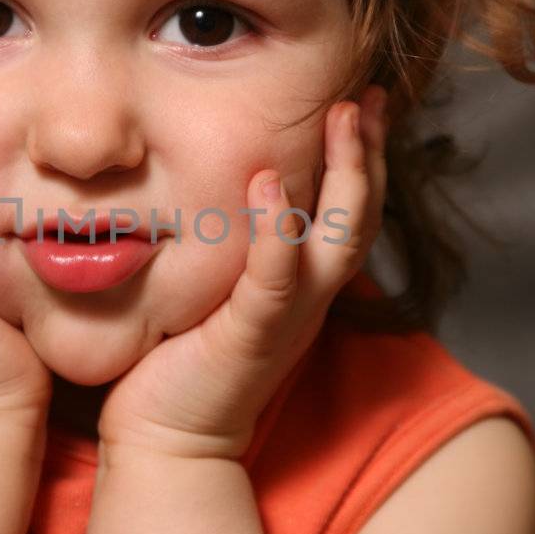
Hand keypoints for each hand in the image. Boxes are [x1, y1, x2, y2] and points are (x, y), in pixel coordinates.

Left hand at [96, 88, 388, 459]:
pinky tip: (266, 184)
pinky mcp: (250, 337)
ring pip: (336, 239)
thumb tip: (217, 181)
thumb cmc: (178, 360)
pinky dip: (277, 232)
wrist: (164, 439)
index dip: (362, 156)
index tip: (362, 99)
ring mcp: (286, 317)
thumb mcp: (213, 285)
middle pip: (360, 215)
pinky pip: (276, 280)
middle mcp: (307, 296)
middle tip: (370, 94)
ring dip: (344, 175)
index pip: (347, 209)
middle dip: (368, 151)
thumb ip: (228, 239)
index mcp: (302, 282)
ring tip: (344, 117)